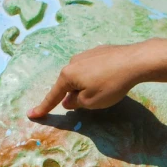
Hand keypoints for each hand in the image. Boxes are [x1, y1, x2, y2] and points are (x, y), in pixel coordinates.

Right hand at [28, 42, 155, 117]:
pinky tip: (110, 78)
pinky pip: (92, 68)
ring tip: (104, 90)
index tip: (32, 114)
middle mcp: (73, 62)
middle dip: (74, 95)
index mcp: (67, 75)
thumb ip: (76, 103)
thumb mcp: (91, 102)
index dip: (43, 108)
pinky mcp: (100, 51)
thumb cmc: (110, 85)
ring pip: (80, 75)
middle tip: (90, 102)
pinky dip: (96, 76)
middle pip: (68, 84)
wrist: (134, 61)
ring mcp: (86, 54)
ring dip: (86, 85)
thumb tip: (68, 100)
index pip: (53, 96)